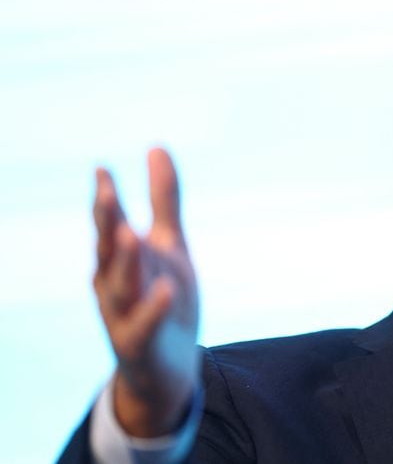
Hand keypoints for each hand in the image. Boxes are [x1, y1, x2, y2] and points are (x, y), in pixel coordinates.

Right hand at [92, 148, 198, 436]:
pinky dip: (153, 308)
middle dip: (106, 222)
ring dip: (125, 260)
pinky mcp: (139, 343)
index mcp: (121, 258)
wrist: (166, 367)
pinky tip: (166, 288)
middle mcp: (115, 284)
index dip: (107, 199)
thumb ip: (164, 200)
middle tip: (105, 191)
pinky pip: (144, 325)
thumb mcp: (170, 245)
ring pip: (121, 285)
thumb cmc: (163, 298)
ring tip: (132, 232)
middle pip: (108, 250)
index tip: (103, 169)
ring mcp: (124, 315)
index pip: (111, 225)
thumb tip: (157, 146)